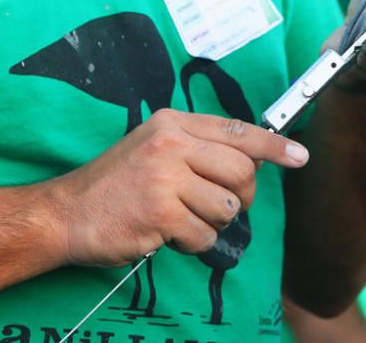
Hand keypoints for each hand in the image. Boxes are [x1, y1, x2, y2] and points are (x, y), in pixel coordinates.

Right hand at [48, 110, 309, 266]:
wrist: (66, 212)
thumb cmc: (118, 182)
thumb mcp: (157, 146)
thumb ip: (202, 147)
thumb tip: (258, 159)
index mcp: (175, 123)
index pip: (240, 131)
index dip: (275, 147)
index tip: (299, 156)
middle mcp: (172, 145)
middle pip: (243, 172)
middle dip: (242, 196)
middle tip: (220, 204)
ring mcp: (165, 178)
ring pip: (227, 207)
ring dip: (212, 221)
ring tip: (182, 216)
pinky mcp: (160, 214)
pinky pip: (204, 236)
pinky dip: (192, 243)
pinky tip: (167, 233)